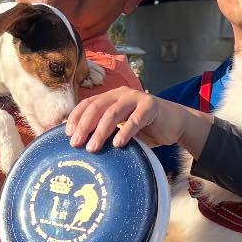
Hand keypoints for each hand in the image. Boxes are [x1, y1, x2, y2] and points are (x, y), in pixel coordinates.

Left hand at [65, 87, 188, 151]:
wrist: (173, 123)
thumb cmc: (144, 127)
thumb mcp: (121, 127)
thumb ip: (105, 129)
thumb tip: (82, 144)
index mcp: (111, 96)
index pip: (88, 103)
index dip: (76, 117)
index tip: (67, 134)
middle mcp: (121, 94)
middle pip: (97, 107)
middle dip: (84, 126)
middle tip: (76, 143)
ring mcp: (136, 98)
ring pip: (113, 112)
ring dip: (101, 131)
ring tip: (92, 147)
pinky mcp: (151, 107)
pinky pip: (135, 120)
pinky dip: (125, 132)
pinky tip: (117, 144)